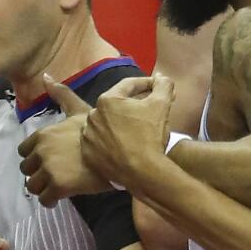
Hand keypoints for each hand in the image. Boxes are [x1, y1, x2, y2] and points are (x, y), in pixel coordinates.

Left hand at [19, 75, 109, 205]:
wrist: (118, 154)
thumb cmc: (100, 133)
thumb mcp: (80, 110)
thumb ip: (61, 95)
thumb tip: (45, 76)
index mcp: (44, 134)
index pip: (24, 151)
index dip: (35, 158)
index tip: (48, 162)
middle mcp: (42, 151)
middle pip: (27, 170)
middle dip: (38, 174)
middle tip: (53, 177)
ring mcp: (49, 169)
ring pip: (33, 186)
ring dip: (42, 189)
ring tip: (56, 188)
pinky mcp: (58, 187)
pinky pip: (45, 200)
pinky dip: (50, 201)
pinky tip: (60, 198)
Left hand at [82, 74, 175, 189]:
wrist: (142, 173)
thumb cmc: (150, 136)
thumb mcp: (161, 105)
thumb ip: (163, 86)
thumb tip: (161, 77)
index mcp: (107, 99)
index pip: (129, 85)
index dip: (147, 84)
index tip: (158, 87)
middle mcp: (92, 115)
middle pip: (116, 105)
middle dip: (133, 105)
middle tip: (149, 109)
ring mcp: (88, 136)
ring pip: (107, 124)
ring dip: (120, 123)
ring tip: (136, 129)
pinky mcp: (88, 155)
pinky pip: (101, 143)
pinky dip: (111, 142)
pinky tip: (124, 145)